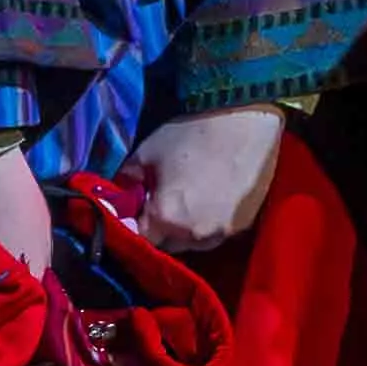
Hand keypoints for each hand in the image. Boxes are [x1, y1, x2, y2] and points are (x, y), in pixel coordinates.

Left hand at [128, 105, 290, 255]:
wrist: (245, 120)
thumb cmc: (190, 134)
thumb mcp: (145, 153)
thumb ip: (126, 181)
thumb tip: (121, 195)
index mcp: (166, 219)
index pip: (139, 238)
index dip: (134, 223)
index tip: (134, 208)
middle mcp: (195, 235)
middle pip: (168, 244)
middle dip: (160, 228)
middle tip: (161, 202)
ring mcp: (224, 233)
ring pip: (196, 242)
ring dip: (187, 229)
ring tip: (190, 202)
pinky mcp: (246, 225)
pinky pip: (219, 232)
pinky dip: (211, 221)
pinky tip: (212, 199)